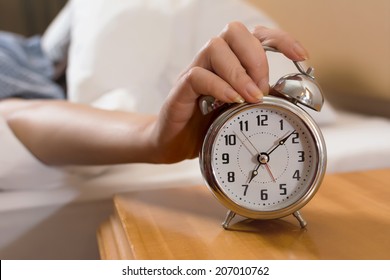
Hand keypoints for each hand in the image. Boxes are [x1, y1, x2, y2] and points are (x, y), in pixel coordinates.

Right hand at [148, 22, 308, 163]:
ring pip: (215, 47)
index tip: (301, 57)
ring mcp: (195, 72)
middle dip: (256, 56)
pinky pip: (197, 76)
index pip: (255, 36)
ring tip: (250, 98)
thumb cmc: (208, 126)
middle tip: (262, 86)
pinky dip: (219, 87)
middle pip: (234, 31)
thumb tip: (288, 94)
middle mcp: (211, 61)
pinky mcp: (181, 90)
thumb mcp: (241, 112)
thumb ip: (260, 99)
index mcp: (229, 63)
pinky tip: (231, 102)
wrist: (176, 144)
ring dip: (239, 73)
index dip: (280, 40)